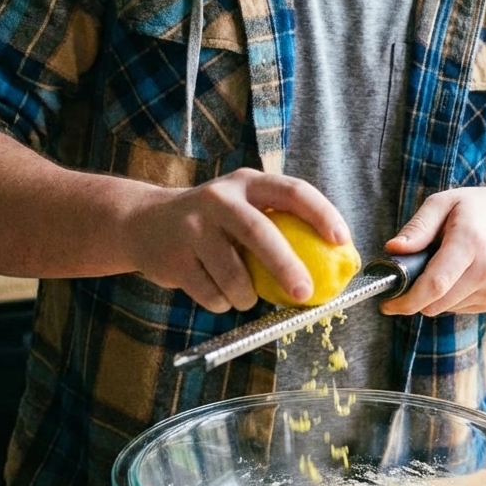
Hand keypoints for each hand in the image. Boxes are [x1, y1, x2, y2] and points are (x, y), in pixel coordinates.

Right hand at [123, 168, 349, 313]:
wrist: (144, 223)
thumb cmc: (213, 221)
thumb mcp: (243, 206)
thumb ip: (280, 224)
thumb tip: (335, 260)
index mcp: (248, 182)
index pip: (293, 191)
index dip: (322, 214)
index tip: (341, 240)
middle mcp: (220, 198)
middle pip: (261, 233)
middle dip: (287, 266)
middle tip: (306, 293)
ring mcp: (193, 227)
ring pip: (235, 276)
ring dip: (248, 296)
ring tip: (247, 296)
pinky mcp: (174, 258)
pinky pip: (212, 294)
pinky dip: (223, 303)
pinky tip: (217, 291)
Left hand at [379, 186, 485, 316]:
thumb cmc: (482, 209)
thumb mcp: (447, 202)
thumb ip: (418, 226)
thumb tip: (393, 249)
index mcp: (470, 242)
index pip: (435, 284)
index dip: (407, 300)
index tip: (387, 303)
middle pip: (436, 303)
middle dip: (414, 298)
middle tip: (407, 277)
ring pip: (444, 308)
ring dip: (432, 296)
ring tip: (442, 265)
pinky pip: (458, 308)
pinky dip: (449, 296)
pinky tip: (458, 273)